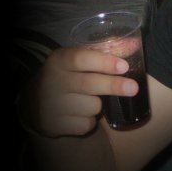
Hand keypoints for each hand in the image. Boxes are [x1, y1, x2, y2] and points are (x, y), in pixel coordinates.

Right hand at [19, 47, 138, 137]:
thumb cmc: (68, 76)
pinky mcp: (54, 125)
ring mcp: (52, 105)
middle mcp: (53, 81)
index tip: (124, 66)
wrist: (36, 104)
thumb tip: (135, 45)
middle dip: (114, 86)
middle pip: (88, 84)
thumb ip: (106, 52)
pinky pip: (86, 124)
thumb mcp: (79, 60)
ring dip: (99, 105)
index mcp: (59, 60)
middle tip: (133, 88)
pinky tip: (79, 113)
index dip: (104, 62)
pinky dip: (90, 120)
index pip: (80, 59)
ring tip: (88, 98)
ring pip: (92, 107)